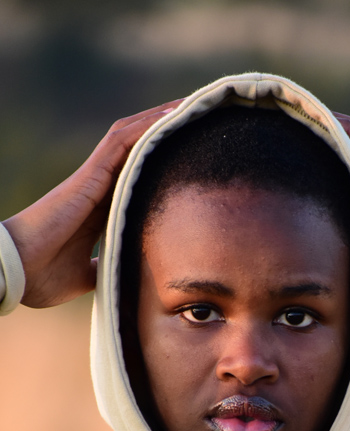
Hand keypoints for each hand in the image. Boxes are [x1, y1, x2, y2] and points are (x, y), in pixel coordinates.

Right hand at [2, 99, 182, 308]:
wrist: (19, 272)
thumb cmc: (42, 276)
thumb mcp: (86, 277)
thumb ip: (105, 270)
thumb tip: (123, 278)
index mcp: (101, 211)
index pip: (138, 181)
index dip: (162, 166)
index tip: (190, 161)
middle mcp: (100, 189)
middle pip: (139, 152)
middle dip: (168, 135)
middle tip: (202, 122)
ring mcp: (94, 178)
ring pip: (133, 138)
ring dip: (161, 120)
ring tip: (193, 105)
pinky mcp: (90, 175)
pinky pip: (121, 141)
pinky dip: (145, 126)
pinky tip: (171, 113)